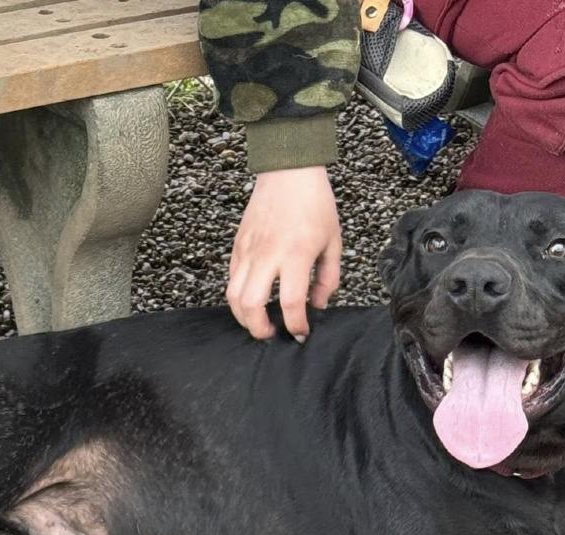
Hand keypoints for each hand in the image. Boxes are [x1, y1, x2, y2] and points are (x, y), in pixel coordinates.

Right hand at [227, 167, 341, 340]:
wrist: (288, 170)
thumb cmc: (315, 203)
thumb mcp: (333, 242)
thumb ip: (328, 278)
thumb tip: (317, 304)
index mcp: (296, 254)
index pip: (290, 302)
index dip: (296, 324)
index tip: (301, 332)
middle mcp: (268, 255)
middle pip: (252, 305)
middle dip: (260, 329)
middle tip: (273, 334)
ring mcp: (248, 250)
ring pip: (233, 295)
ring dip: (244, 317)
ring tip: (259, 322)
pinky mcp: (238, 245)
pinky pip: (231, 279)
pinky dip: (238, 296)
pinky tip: (252, 299)